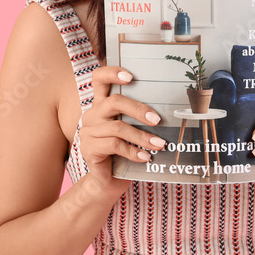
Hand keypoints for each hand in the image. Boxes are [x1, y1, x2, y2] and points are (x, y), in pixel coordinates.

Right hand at [80, 66, 165, 197]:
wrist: (107, 180)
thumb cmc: (122, 152)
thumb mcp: (130, 131)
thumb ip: (138, 119)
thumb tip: (166, 112)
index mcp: (101, 104)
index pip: (99, 79)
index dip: (112, 73)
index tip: (130, 76)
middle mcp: (92, 114)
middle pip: (114, 102)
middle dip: (138, 109)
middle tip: (157, 120)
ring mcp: (88, 131)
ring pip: (118, 128)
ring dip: (142, 137)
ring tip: (159, 145)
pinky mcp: (88, 148)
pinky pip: (114, 146)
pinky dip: (133, 152)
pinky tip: (146, 157)